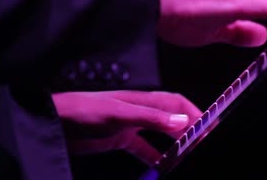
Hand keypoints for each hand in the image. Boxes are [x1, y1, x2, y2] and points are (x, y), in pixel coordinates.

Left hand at [52, 90, 202, 164]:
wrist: (56, 121)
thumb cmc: (84, 111)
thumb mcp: (118, 114)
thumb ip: (149, 118)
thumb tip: (181, 123)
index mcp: (142, 100)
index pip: (176, 106)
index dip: (195, 115)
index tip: (209, 129)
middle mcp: (139, 111)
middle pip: (171, 119)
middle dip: (189, 130)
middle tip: (203, 143)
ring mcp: (130, 125)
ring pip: (160, 134)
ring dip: (175, 144)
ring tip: (187, 155)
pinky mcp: (120, 138)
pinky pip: (143, 148)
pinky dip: (155, 157)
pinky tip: (161, 166)